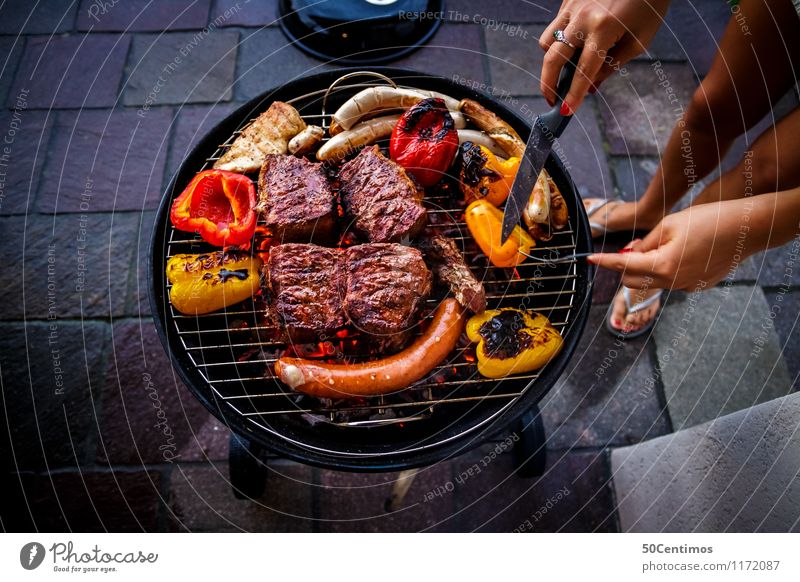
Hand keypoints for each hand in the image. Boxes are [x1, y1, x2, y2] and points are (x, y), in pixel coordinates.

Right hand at [540, 0, 670, 111]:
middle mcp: (582, 18)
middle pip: (553, 58)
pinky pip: (556, 25)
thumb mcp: (638, 40)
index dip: (573, 95)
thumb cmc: (649, 6)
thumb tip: (590, 87)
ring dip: (551, 60)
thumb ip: (612, 65)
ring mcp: (572, 6)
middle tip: (551, 99)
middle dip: (548, 84)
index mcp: (603, 29)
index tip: (565, 112)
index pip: (583, 71)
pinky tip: (575, 43)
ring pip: (547, 41)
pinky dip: (560, 40)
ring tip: (564, 68)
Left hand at [587, 198, 769, 290]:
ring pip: (654, 281)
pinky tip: (684, 253)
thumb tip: (629, 253)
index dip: (604, 261)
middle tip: (631, 248)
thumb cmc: (707, 220)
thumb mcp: (668, 224)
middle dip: (625, 266)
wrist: (746, 228)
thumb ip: (644, 242)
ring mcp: (687, 287)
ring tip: (664, 245)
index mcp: (661, 265)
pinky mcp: (699, 286)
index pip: (623, 265)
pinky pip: (673, 281)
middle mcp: (672, 282)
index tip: (590, 258)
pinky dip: (667, 271)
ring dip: (648, 268)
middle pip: (633, 280)